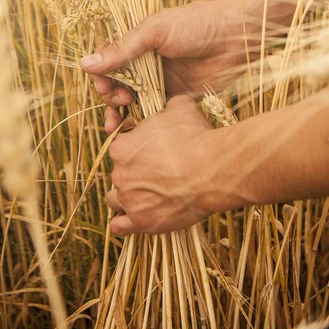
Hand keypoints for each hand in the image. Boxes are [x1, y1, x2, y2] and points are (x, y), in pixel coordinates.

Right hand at [81, 0, 247, 132]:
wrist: (236, 35)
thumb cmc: (195, 24)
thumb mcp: (154, 32)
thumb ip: (121, 50)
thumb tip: (84, 64)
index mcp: (137, 44)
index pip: (108, 63)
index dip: (102, 78)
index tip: (105, 86)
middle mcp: (146, 64)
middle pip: (117, 86)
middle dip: (111, 97)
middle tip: (121, 100)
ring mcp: (161, 82)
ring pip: (133, 103)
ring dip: (121, 114)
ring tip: (118, 126)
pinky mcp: (177, 98)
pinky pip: (154, 114)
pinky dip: (143, 123)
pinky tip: (136, 132)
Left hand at [106, 95, 234, 234]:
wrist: (213, 170)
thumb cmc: (196, 137)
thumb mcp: (181, 108)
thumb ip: (167, 105)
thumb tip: (169, 102)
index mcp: (121, 147)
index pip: (120, 148)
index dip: (136, 149)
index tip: (152, 151)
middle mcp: (119, 174)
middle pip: (119, 173)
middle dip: (134, 173)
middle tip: (157, 172)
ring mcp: (129, 200)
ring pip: (115, 200)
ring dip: (127, 197)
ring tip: (147, 195)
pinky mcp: (141, 222)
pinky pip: (120, 226)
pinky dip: (126, 222)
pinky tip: (138, 215)